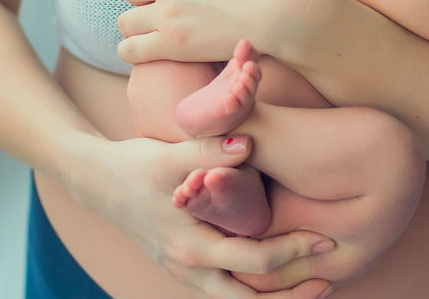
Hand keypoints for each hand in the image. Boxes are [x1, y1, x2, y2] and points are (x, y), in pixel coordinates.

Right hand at [74, 133, 333, 297]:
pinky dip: (251, 289)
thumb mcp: (170, 153)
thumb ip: (210, 148)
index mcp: (191, 246)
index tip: (326, 238)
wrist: (98, 180)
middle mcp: (189, 269)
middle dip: (290, 297)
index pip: (254, 260)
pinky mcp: (183, 267)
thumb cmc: (136, 164)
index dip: (293, 251)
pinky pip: (222, 290)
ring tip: (313, 286)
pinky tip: (275, 277)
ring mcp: (184, 272)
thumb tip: (248, 145)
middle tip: (330, 280)